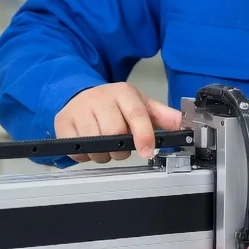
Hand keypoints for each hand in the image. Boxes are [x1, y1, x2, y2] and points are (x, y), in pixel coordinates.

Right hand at [54, 82, 182, 162]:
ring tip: (106, 146)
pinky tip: (90, 146)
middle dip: (122, 149)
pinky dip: (86, 156)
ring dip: (104, 154)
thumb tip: (185, 126)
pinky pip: (77, 150)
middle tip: (121, 147)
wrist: (81, 95)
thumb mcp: (141, 105)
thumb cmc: (115, 104)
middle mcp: (100, 98)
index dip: (144, 136)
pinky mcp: (63, 122)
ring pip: (95, 144)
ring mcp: (79, 109)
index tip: (147, 151)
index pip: (136, 115)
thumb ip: (164, 117)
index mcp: (123, 92)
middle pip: (114, 133)